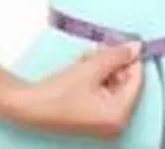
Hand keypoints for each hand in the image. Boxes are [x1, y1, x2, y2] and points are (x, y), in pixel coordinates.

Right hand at [2, 41, 144, 139]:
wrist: (28, 106)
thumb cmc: (58, 92)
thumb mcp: (92, 68)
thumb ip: (117, 55)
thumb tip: (136, 47)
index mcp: (119, 115)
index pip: (136, 81)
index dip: (131, 58)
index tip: (125, 41)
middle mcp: (115, 123)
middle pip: (125, 83)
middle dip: (113, 62)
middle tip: (101, 46)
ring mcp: (103, 121)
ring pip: (113, 84)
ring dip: (102, 66)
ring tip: (86, 57)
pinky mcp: (92, 116)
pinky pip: (102, 91)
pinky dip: (95, 77)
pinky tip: (83, 66)